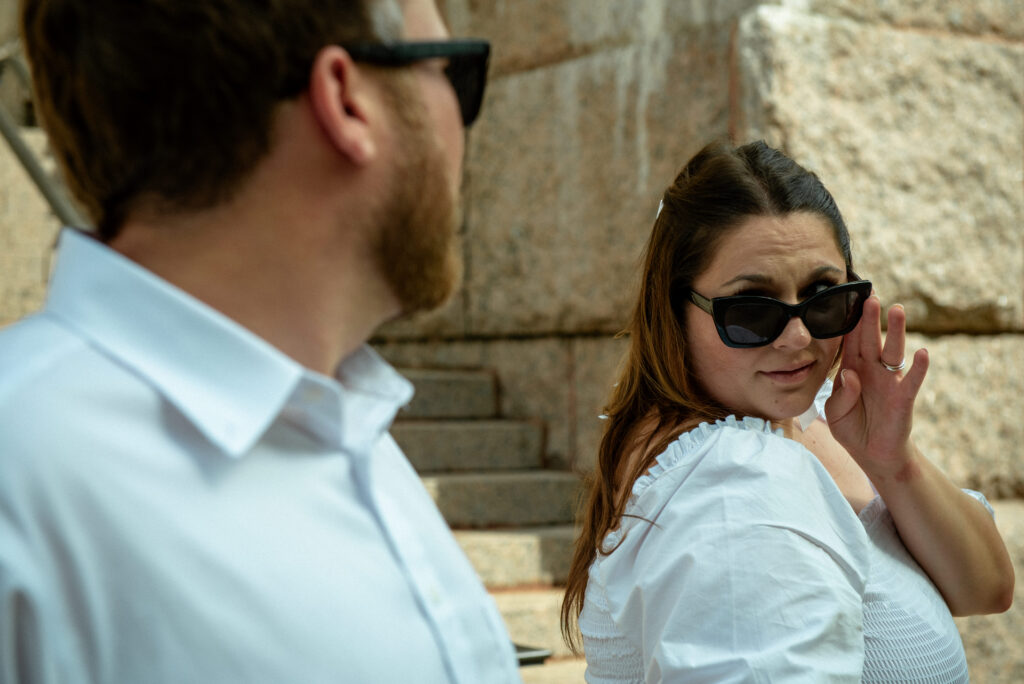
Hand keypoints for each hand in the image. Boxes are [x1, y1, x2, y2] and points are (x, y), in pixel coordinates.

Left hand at [825, 295, 928, 481]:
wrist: (871, 454)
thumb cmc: (851, 427)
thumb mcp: (835, 412)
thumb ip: (840, 395)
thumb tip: (850, 375)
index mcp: (851, 370)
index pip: (850, 342)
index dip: (850, 322)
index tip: (848, 300)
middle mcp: (872, 370)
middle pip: (871, 340)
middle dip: (870, 318)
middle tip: (871, 295)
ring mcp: (889, 382)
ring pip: (893, 352)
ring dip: (896, 332)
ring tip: (897, 310)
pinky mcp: (903, 398)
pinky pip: (911, 380)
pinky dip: (918, 367)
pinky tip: (921, 353)